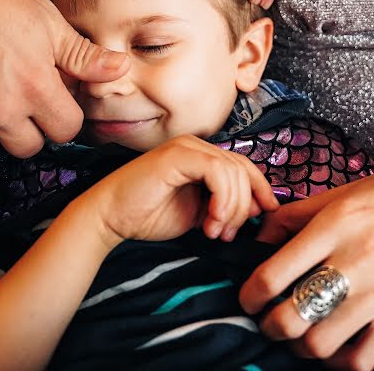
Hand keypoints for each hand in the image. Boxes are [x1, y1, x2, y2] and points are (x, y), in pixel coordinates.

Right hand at [0, 0, 128, 156]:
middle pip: (34, 145)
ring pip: (1, 143)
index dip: (67, 113)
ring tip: (2, 90)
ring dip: (6, 126)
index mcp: (35, 86)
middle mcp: (3, 110)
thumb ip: (83, 56)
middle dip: (37, 125)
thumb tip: (121, 68)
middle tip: (28, 93)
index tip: (57, 94)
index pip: (67, 129)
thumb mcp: (46, 22)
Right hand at [86, 134, 278, 243]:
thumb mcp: (199, 213)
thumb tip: (258, 207)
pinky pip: (217, 172)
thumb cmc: (148, 214)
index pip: (243, 166)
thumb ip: (225, 206)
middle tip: (227, 234)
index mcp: (202, 156)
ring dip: (232, 208)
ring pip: (233, 172)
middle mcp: (196, 146)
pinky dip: (222, 199)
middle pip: (242, 169)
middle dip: (244, 206)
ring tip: (215, 231)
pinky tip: (210, 220)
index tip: (267, 213)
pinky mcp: (178, 155)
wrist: (110, 216)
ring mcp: (187, 147)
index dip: (261, 188)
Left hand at [239, 176, 373, 369]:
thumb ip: (288, 219)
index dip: (250, 296)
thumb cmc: (371, 202)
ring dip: (301, 346)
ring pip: (322, 344)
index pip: (273, 274)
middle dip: (270, 326)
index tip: (248, 300)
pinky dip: (341, 361)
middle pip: (292, 318)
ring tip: (299, 334)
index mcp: (331, 229)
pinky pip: (363, 360)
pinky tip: (335, 346)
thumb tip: (255, 242)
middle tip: (269, 321)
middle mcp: (353, 262)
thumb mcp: (329, 200)